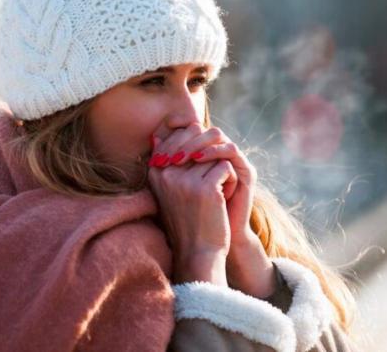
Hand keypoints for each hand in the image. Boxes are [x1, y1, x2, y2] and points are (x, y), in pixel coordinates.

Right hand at [147, 123, 235, 285]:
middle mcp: (166, 172)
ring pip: (215, 155)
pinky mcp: (204, 188)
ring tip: (216, 195)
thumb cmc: (187, 218)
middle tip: (210, 184)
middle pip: (200, 139)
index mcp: (155, 170)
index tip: (199, 173)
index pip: (181, 134)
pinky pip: (226, 167)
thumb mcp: (168, 189)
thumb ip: (165, 161)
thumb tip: (158, 135)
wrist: (198, 251)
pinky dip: (230, 182)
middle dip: (211, 157)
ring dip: (222, 172)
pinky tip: (222, 201)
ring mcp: (184, 180)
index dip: (199, 146)